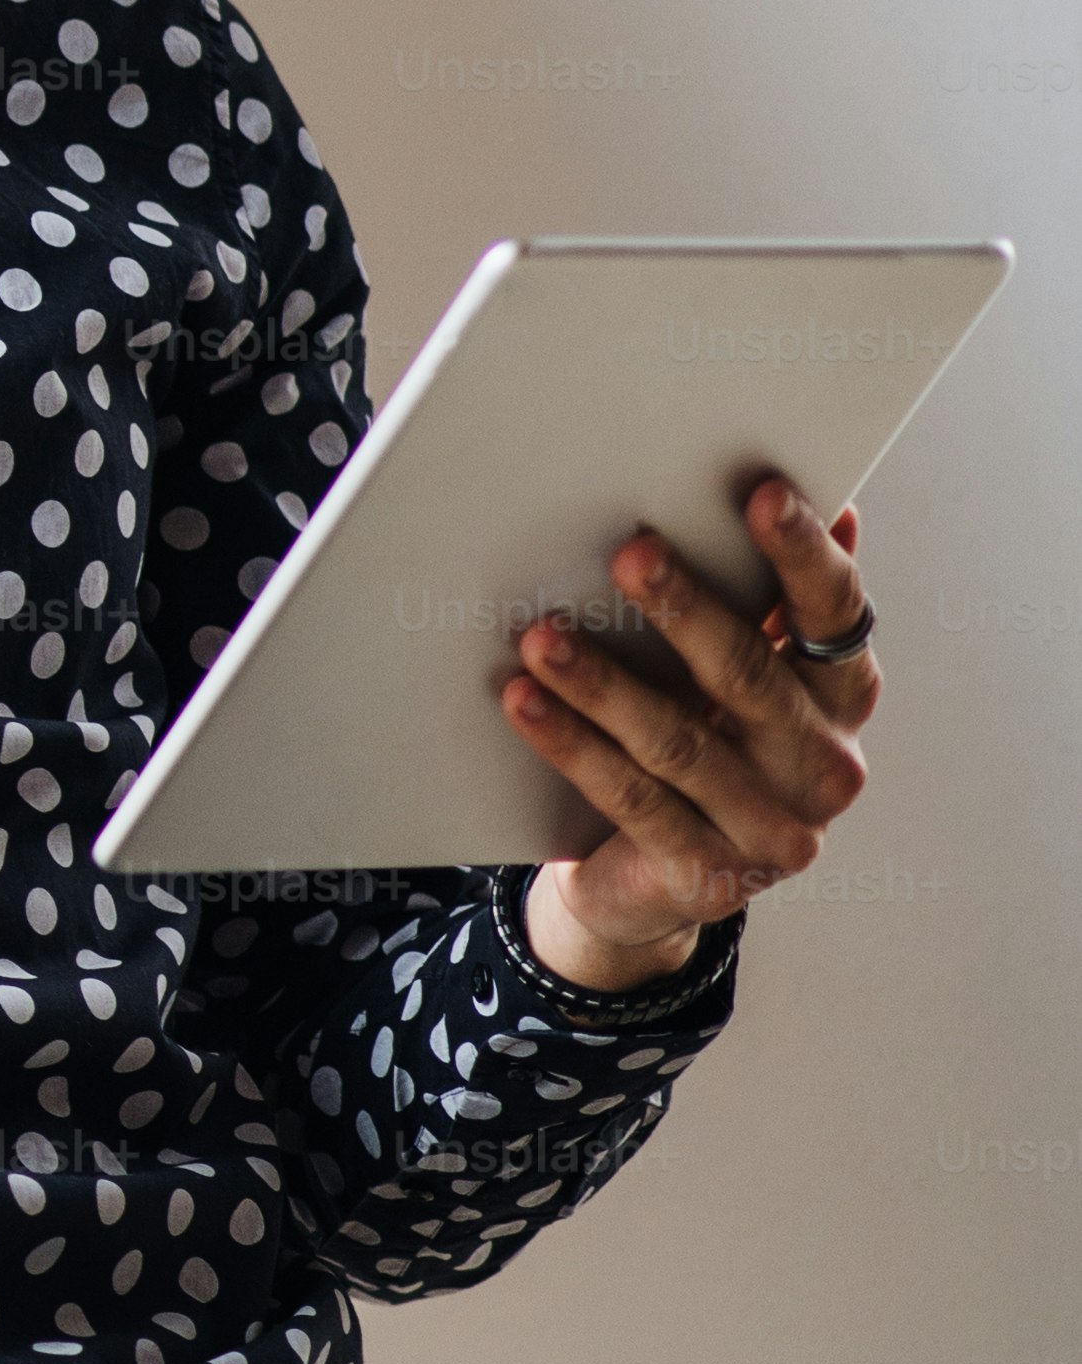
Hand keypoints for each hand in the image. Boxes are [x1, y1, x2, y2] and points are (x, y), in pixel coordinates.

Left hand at [498, 469, 876, 992]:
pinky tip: (523, 701)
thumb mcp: (734, 674)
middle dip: (686, 609)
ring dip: (604, 682)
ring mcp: (773, 830)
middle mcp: (825, 765)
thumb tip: (791, 486)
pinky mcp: (707, 874)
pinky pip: (631, 799)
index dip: (805, 555)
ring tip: (540, 634)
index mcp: (841, 698)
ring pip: (680, 741)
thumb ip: (761, 598)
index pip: (836, 614)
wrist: (649, 876)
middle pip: (751, 674)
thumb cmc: (698, 740)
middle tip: (629, 552)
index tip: (765, 492)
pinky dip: (572, 746)